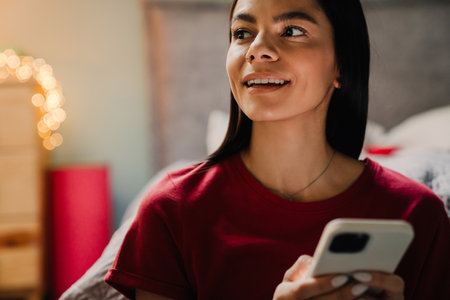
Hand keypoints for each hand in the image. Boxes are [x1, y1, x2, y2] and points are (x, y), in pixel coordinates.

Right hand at [273, 255, 404, 299]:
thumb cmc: (291, 292)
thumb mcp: (289, 278)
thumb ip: (302, 267)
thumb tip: (316, 261)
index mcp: (284, 295)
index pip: (304, 289)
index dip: (323, 284)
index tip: (342, 276)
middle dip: (342, 295)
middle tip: (361, 285)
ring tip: (364, 293)